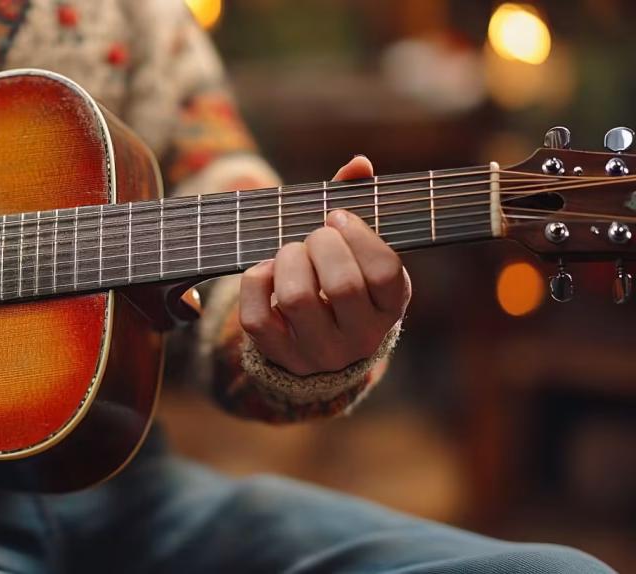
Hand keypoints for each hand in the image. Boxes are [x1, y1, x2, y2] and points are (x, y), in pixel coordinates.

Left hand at [238, 156, 410, 375]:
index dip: (359, 235)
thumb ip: (360, 203)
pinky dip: (255, 282)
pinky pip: (256, 317)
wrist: (319, 344)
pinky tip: (267, 272)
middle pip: (341, 284)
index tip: (339, 217)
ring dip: (287, 259)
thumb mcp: (360, 251)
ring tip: (291, 252)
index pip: (384, 271)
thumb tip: (358, 164)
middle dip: (320, 244)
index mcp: (390, 308)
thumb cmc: (343, 280)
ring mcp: (318, 351)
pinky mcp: (279, 356)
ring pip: (296, 298)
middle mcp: (359, 338)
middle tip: (314, 236)